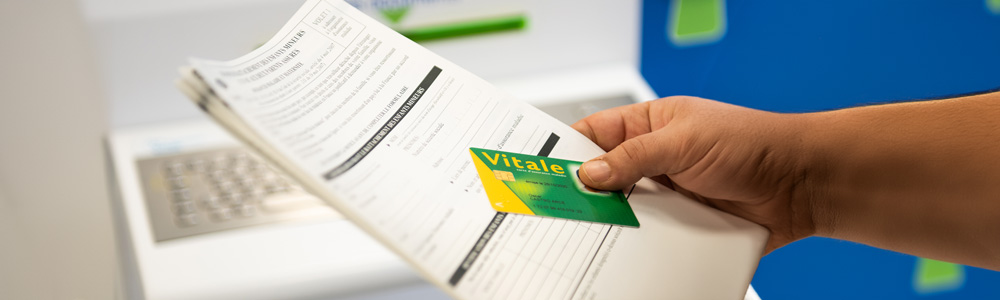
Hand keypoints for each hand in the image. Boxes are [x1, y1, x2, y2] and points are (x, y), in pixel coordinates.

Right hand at [572, 96, 820, 253]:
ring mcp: (667, 194)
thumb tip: (589, 173)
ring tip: (590, 233)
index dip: (567, 150)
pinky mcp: (683, 225)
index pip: (594, 134)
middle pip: (603, 179)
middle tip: (561, 209)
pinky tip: (628, 252)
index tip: (543, 170)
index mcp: (648, 126)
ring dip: (614, 221)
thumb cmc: (752, 143)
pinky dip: (641, 245)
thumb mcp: (683, 141)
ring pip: (624, 212)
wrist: (801, 184)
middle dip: (585, 194)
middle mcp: (654, 160)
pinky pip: (652, 237)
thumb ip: (633, 157)